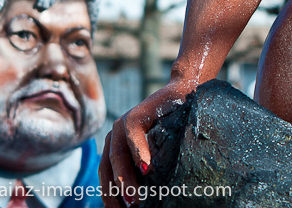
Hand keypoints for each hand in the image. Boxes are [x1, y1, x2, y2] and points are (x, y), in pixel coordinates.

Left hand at [99, 79, 196, 206]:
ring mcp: (123, 125)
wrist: (185, 94)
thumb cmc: (173, 127)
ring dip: (125, 178)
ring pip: (118, 156)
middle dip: (115, 193)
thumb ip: (146, 169)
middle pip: (108, 169)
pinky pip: (133, 135)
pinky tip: (146, 168)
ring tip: (133, 198)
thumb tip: (141, 200)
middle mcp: (114, 137)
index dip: (109, 196)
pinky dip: (138, 152)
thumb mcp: (156, 152)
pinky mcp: (136, 114)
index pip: (106, 177)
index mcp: (116, 148)